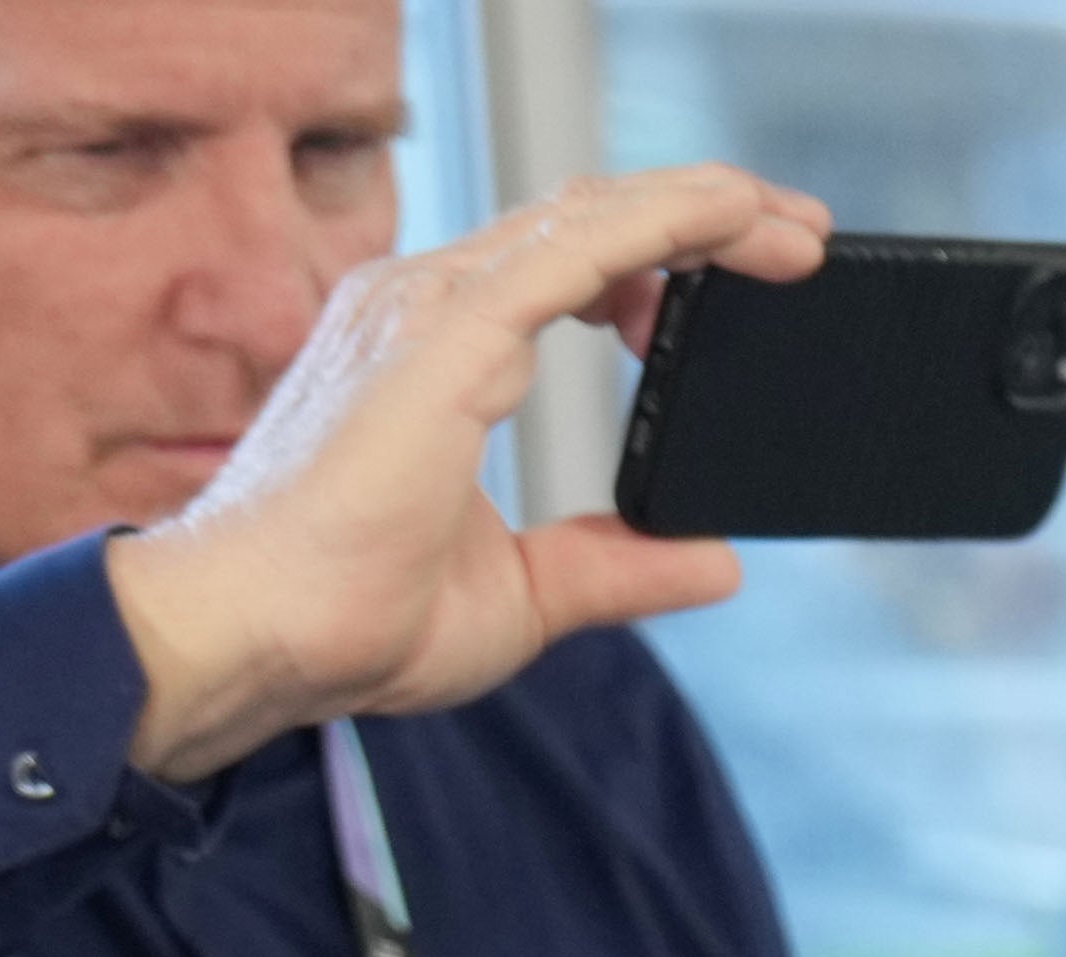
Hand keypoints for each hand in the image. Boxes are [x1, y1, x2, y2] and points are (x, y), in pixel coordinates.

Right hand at [105, 166, 828, 786]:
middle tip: (801, 239)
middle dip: (701, 220)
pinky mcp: (450, 332)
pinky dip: (664, 224)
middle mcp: (429, 307)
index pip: (563, 267)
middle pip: (587, 224)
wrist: (265, 636)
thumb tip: (712, 561)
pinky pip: (580, 249)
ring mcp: (433, 309)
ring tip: (797, 231)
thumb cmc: (354, 618)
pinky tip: (730, 218)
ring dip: (702, 211)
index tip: (743, 277)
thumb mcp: (526, 596)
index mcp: (438, 353)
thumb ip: (614, 565)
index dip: (657, 259)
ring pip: (592, 217)